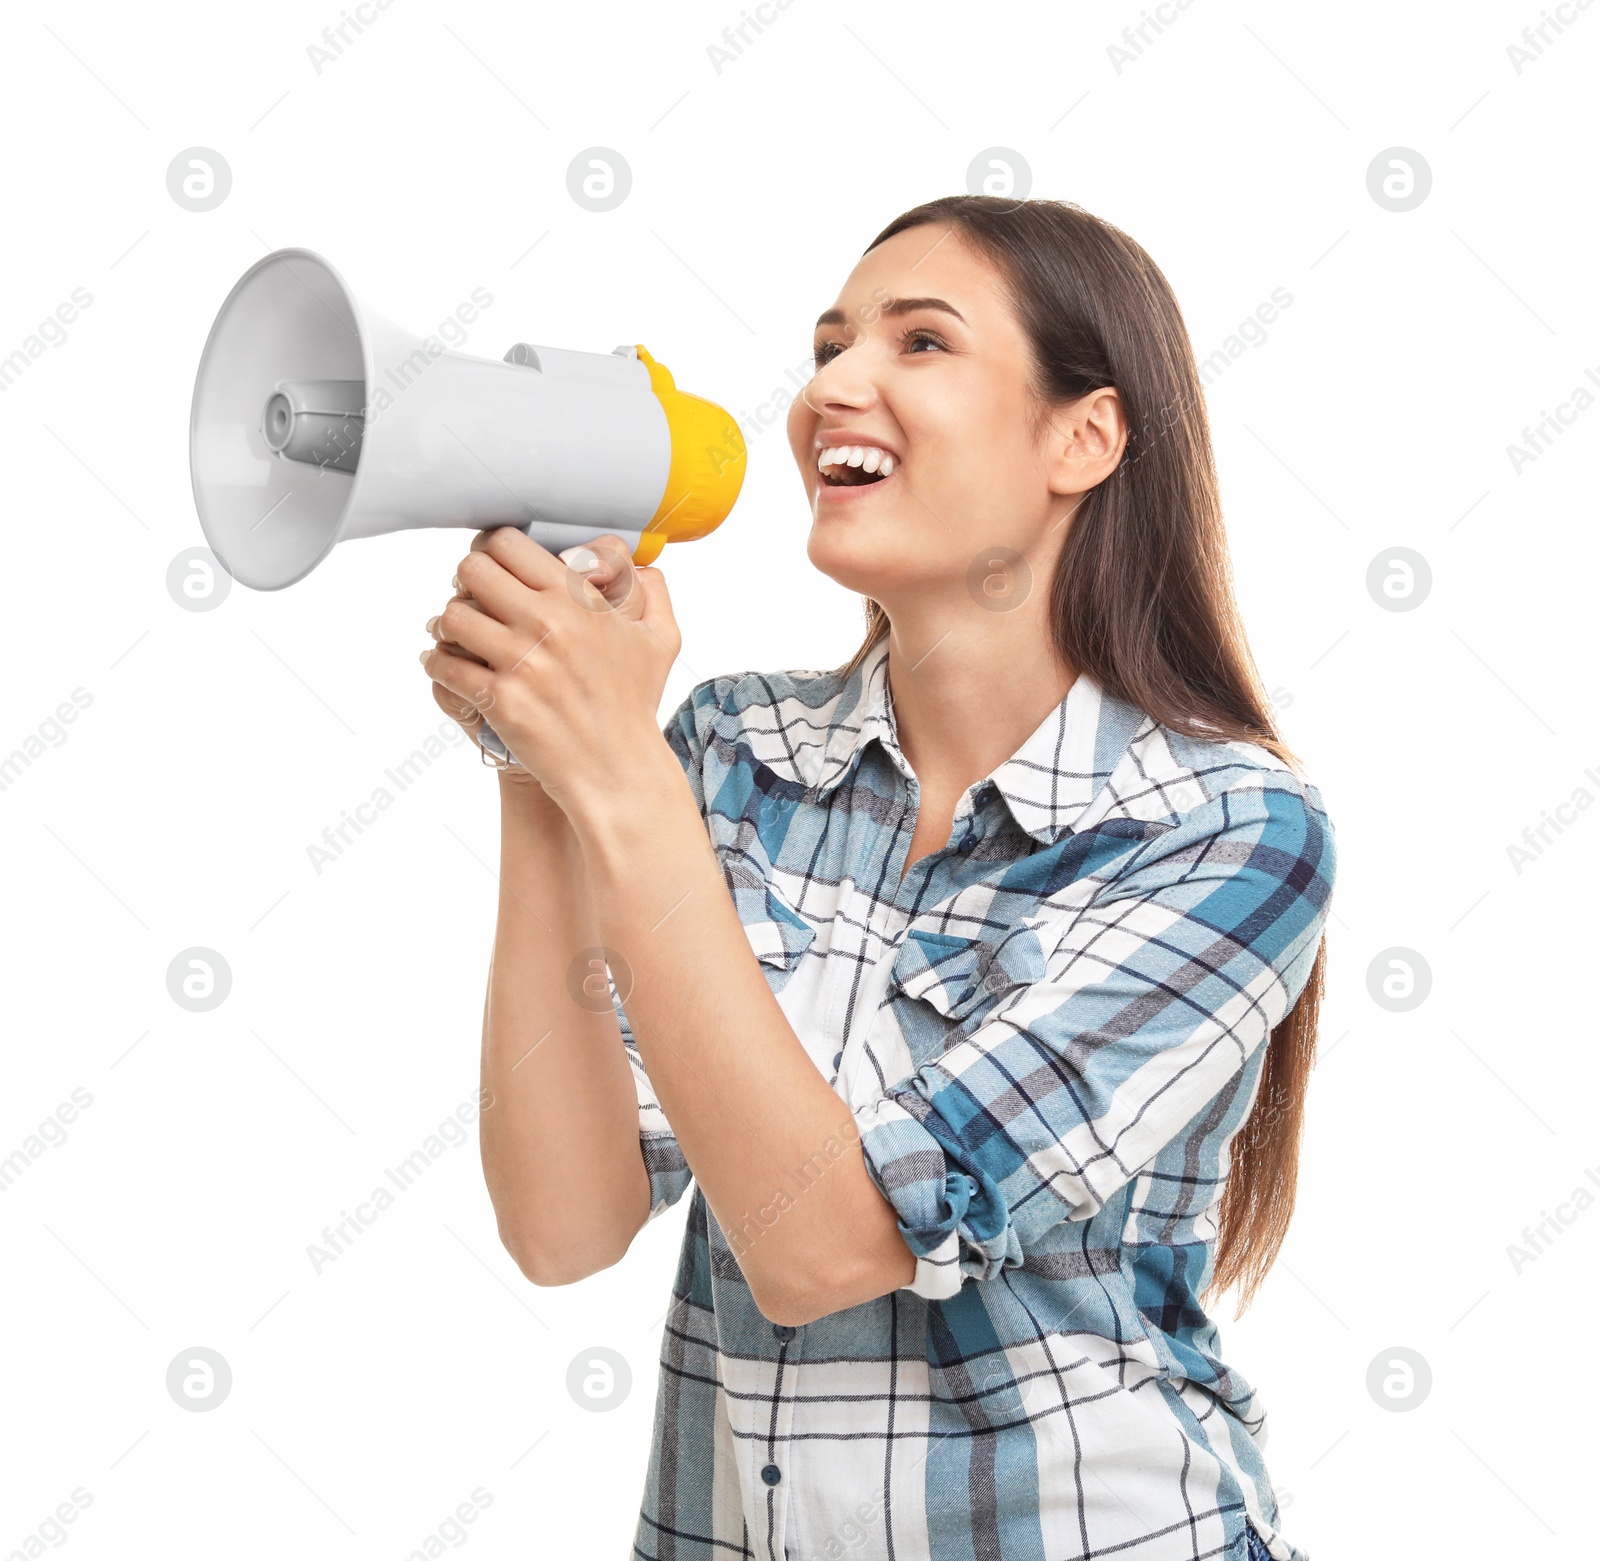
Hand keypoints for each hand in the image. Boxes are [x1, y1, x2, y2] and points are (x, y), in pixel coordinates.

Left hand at [420, 528, 680, 815]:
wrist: (618, 768)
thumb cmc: (636, 704)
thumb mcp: (660, 639)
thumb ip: (652, 590)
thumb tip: (638, 562)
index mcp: (577, 597)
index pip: (507, 544)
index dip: (492, 552)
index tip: (493, 569)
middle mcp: (547, 622)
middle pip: (471, 570)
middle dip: (465, 584)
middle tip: (471, 600)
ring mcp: (521, 661)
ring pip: (451, 616)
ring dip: (447, 625)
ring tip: (455, 636)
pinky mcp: (499, 699)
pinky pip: (444, 665)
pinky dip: (438, 663)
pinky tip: (447, 666)